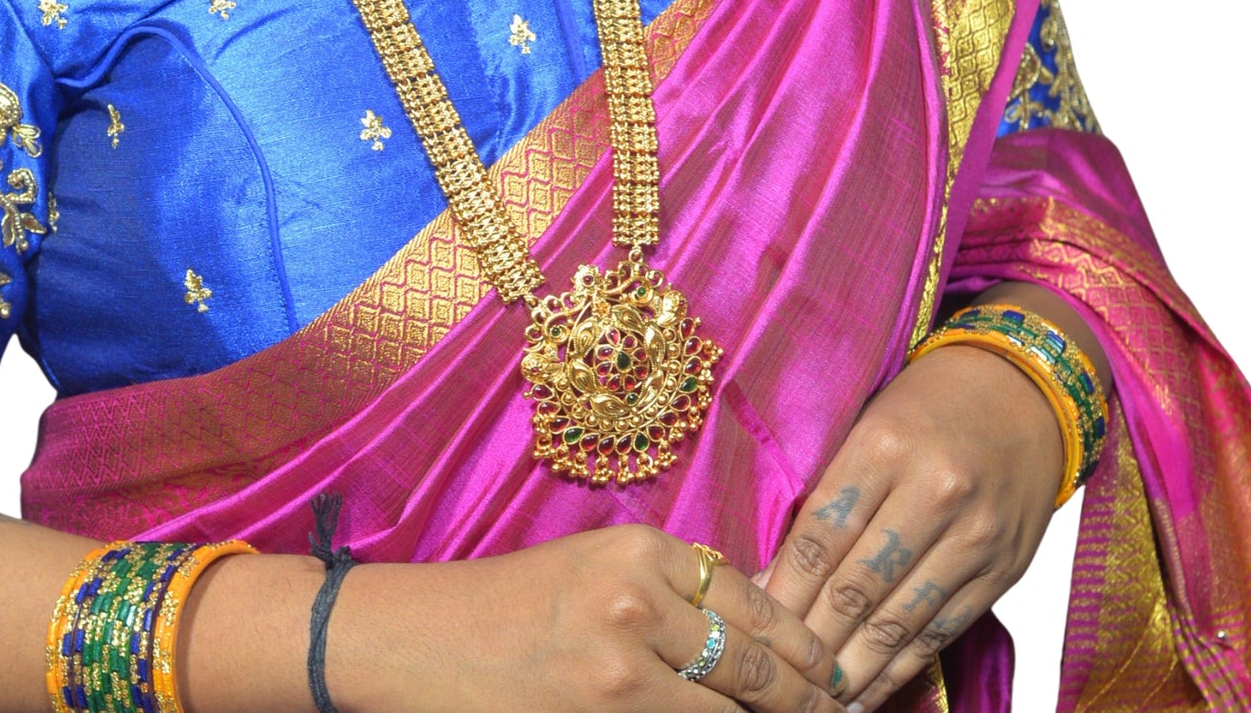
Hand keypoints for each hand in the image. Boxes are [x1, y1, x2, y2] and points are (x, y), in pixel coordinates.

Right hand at [186, 524, 840, 712]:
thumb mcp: (594, 570)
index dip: (811, 656)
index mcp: (641, 552)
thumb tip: (764, 636)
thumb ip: (672, 591)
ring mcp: (619, 672)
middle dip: (811, 706)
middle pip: (762, 672)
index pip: (761, 607)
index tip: (840, 682)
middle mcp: (637, 604)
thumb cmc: (504, 608)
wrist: (410, 643)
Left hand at [757, 346, 1063, 709]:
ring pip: (900, 619)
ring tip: (815, 698)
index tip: (752, 624)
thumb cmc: (929, 402)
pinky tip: (870, 688)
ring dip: (853, 667)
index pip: (822, 533)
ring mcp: (975, 536)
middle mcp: (935, 492)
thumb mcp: (869, 421)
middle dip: (811, 639)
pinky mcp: (1004, 569)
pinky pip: (944, 629)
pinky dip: (903, 667)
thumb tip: (774, 573)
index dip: (784, 588)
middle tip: (775, 675)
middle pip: (857, 585)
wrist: (1025, 390)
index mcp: (887, 444)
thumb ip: (830, 491)